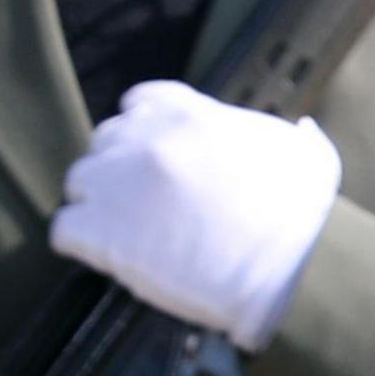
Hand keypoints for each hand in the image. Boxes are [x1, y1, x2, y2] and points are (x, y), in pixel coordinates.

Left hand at [51, 83, 341, 349]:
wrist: (282, 273)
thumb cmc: (301, 219)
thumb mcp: (310, 158)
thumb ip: (296, 137)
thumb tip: (301, 130)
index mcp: (189, 114)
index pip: (141, 103)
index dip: (147, 134)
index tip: (160, 160)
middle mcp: (145, 139)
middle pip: (106, 142)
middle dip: (121, 169)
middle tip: (146, 203)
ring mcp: (116, 184)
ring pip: (80, 182)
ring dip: (98, 204)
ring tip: (127, 233)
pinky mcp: (98, 231)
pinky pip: (65, 229)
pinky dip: (83, 243)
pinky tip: (111, 258)